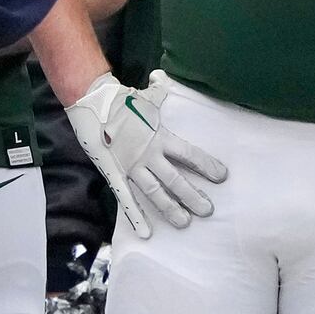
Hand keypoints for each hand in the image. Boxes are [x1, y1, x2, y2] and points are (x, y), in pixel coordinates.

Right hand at [66, 71, 226, 240]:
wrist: (92, 103)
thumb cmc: (120, 99)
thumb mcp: (146, 97)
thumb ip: (159, 92)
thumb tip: (164, 80)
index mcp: (159, 137)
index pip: (189, 154)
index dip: (206, 165)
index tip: (222, 176)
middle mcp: (148, 155)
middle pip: (175, 179)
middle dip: (193, 196)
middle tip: (208, 210)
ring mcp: (131, 167)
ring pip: (154, 193)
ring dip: (170, 208)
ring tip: (184, 223)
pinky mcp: (115, 174)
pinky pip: (126, 199)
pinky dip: (135, 217)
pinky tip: (145, 233)